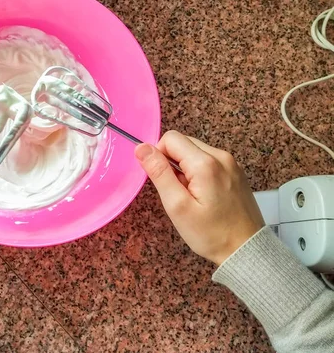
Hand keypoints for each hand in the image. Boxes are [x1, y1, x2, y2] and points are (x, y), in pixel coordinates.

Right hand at [135, 131, 263, 264]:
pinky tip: (203, 194)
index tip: (165, 181)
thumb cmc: (210, 233)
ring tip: (192, 195)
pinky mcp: (235, 171)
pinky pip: (208, 160)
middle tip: (178, 191)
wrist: (246, 250)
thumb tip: (141, 148)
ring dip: (185, 167)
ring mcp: (231, 163)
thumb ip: (159, 173)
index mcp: (205, 163)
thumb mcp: (177, 206)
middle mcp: (221, 156)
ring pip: (195, 151)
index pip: (170, 138)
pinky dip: (198, 172)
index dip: (159, 156)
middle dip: (173, 162)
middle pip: (183, 142)